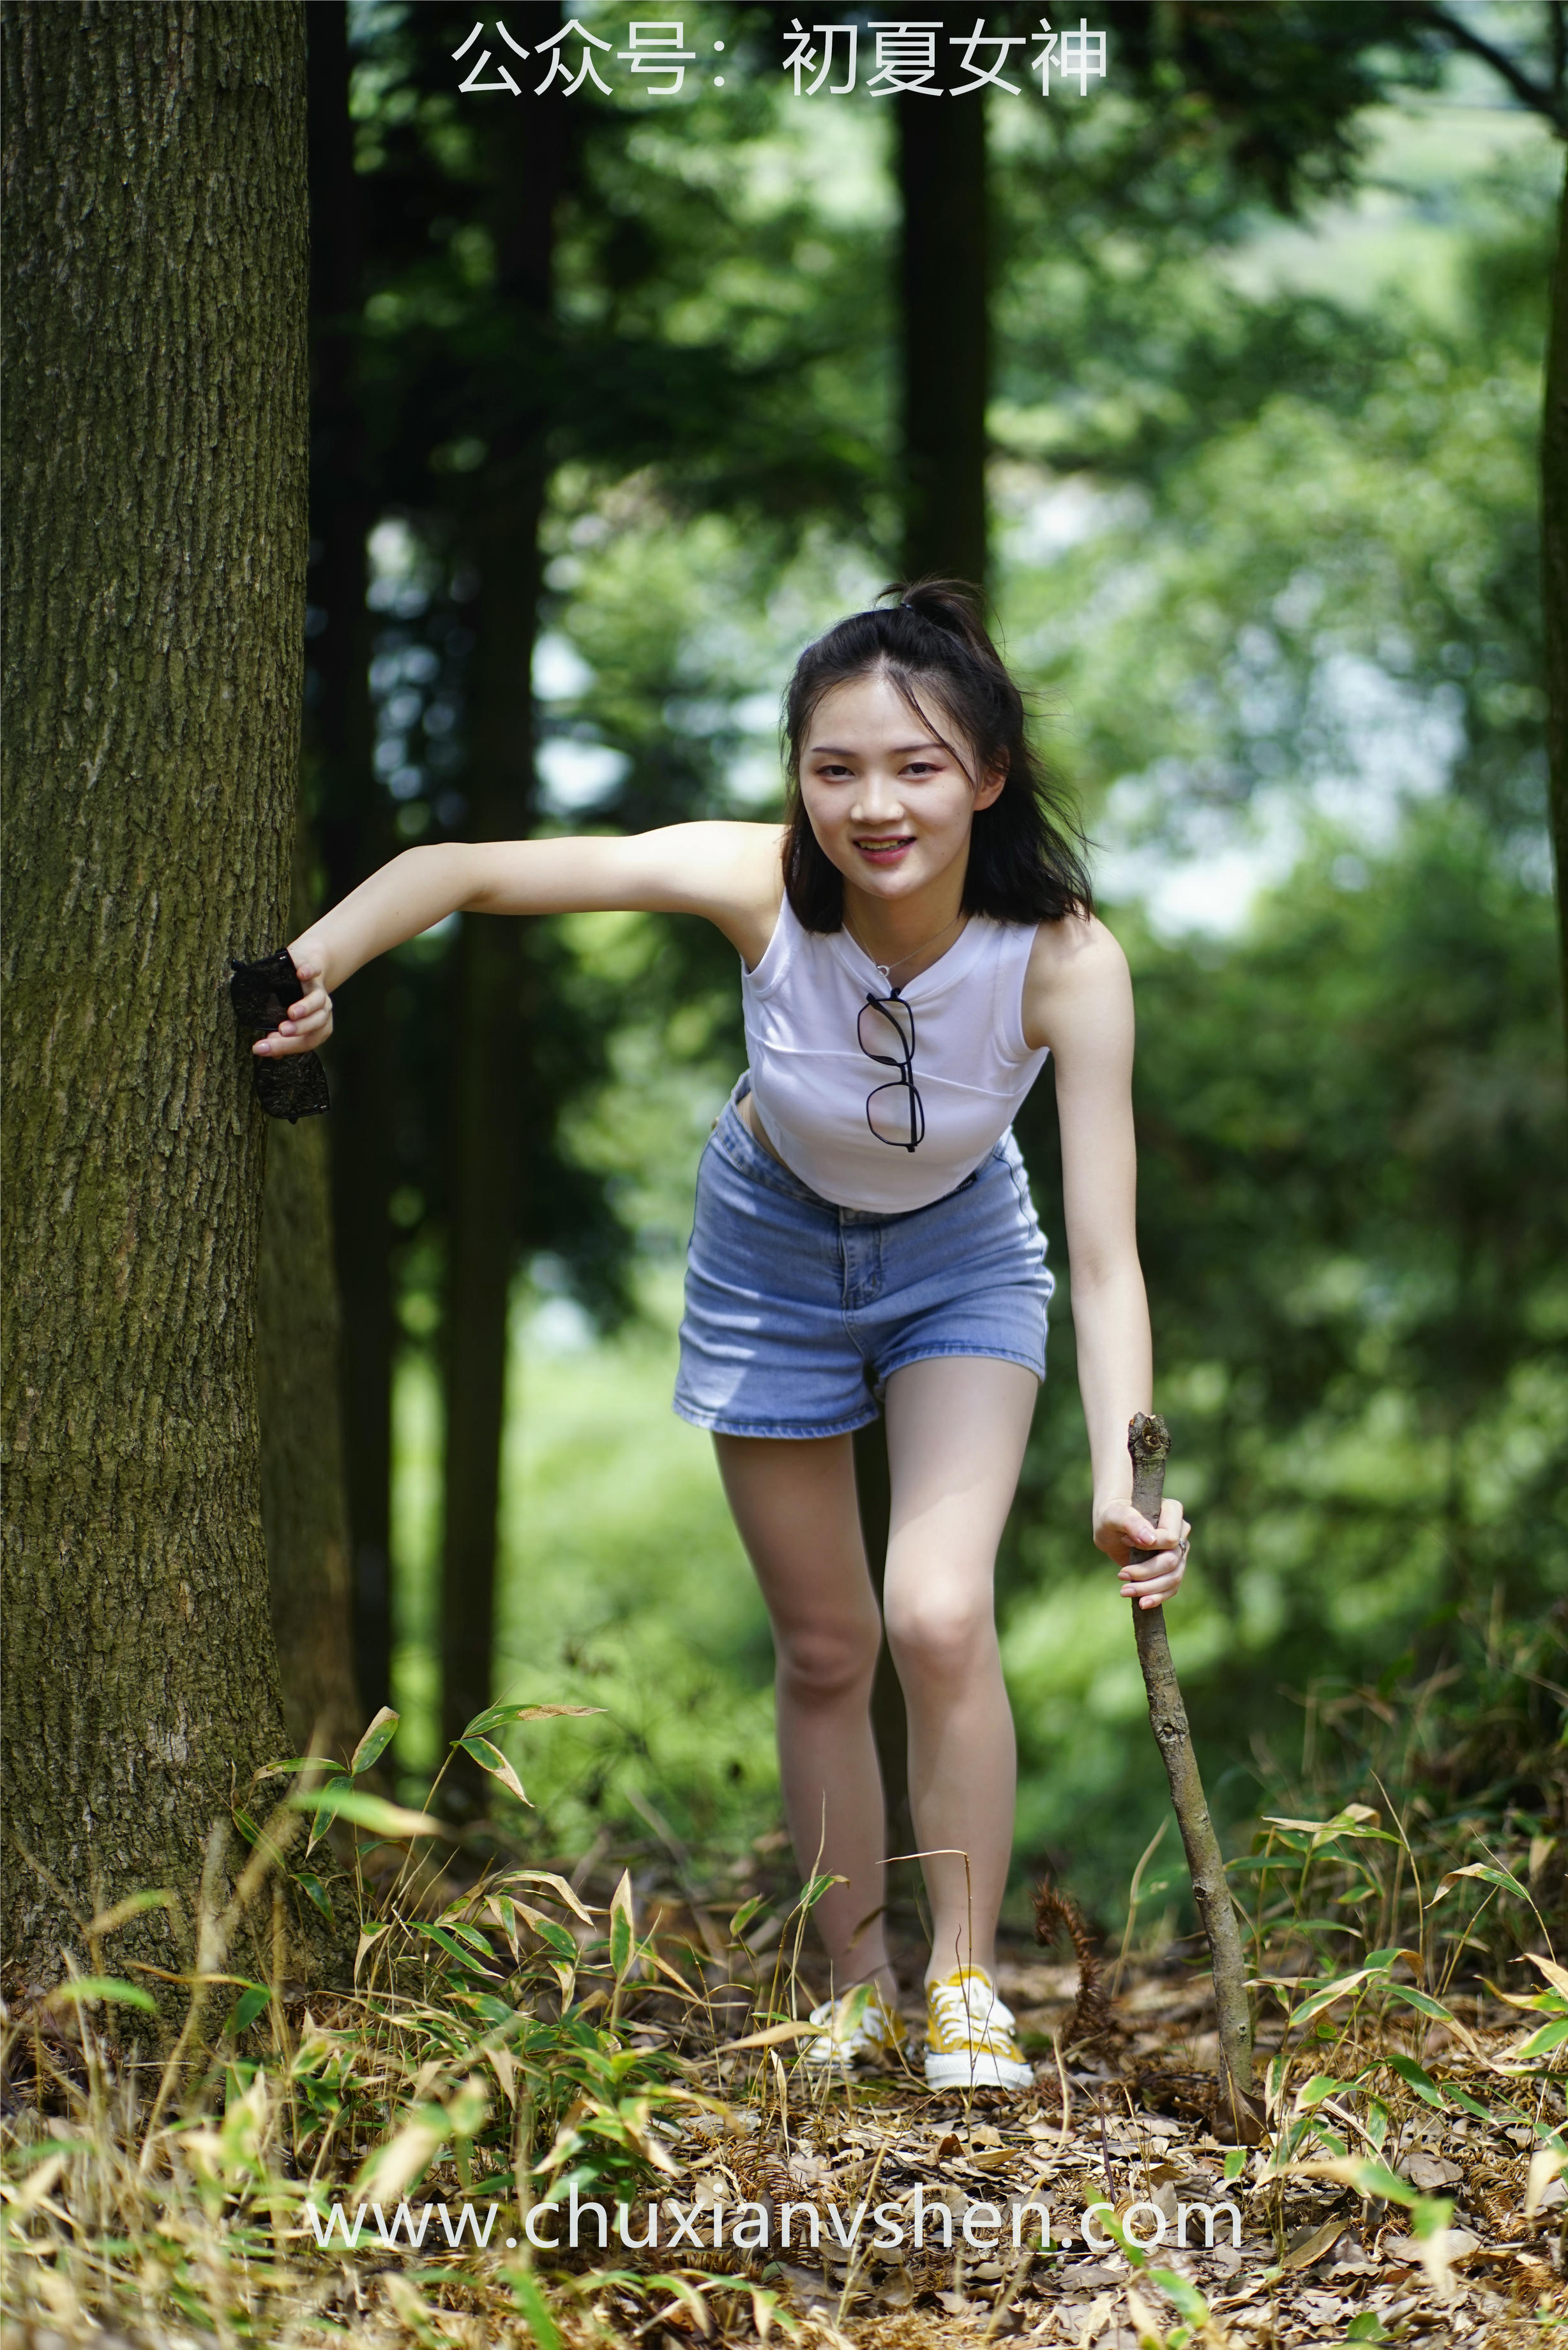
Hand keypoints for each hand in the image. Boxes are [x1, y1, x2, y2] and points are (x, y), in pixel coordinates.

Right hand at [252, 939, 332, 1058]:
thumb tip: (264, 1050)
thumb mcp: (287, 1019)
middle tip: (282, 1031)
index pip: (306, 1040)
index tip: (259, 1048)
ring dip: (306, 1007)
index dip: (284, 1046)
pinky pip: (316, 970)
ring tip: (292, 1013)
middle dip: (300, 1028)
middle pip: (318, 1022)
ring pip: (319, 1000)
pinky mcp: (313, 969)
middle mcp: (321, 1009)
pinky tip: (301, 974)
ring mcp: (317, 988)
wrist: (307, 967)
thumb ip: (279, 1036)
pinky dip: (310, 972)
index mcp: (317, 1025)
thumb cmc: (293, 999)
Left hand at [1093, 1495, 1190, 1609]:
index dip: (1148, 1547)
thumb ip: (1131, 1521)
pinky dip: (1157, 1597)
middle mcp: (1181, 1532)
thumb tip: (1150, 1539)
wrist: (1112, 1527)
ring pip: (1174, 1577)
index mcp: (1172, 1512)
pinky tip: (1141, 1603)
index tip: (1124, 1542)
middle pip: (1172, 1561)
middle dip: (1146, 1573)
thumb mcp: (1114, 1514)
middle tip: (1121, 1576)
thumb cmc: (1113, 1515)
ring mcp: (1179, 1551)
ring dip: (1150, 1589)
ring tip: (1125, 1591)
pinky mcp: (1173, 1568)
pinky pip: (1172, 1587)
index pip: (1170, 1538)